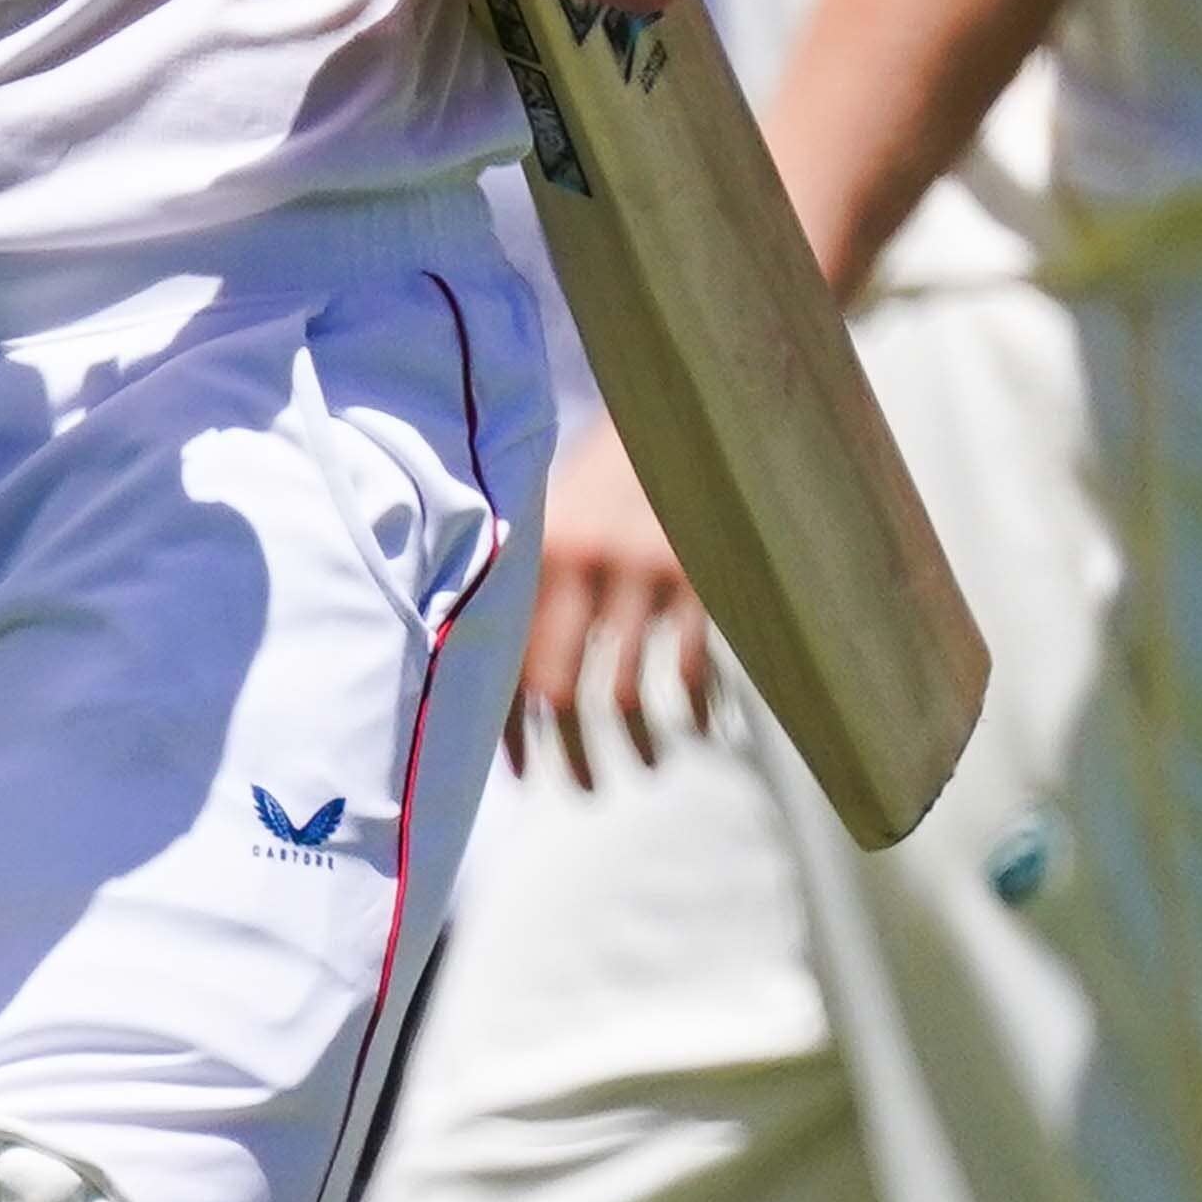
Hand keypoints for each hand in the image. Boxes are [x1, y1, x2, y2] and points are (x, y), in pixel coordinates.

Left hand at [508, 422, 718, 779]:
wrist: (675, 411)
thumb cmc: (601, 485)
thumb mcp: (555, 523)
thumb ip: (532, 594)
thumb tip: (512, 697)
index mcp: (530, 556)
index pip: (504, 662)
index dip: (512, 731)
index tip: (528, 777)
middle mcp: (576, 565)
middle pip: (555, 690)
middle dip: (569, 753)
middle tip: (584, 791)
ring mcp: (637, 570)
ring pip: (622, 692)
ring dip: (633, 744)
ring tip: (643, 767)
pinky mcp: (696, 574)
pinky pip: (687, 668)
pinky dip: (693, 709)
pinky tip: (697, 728)